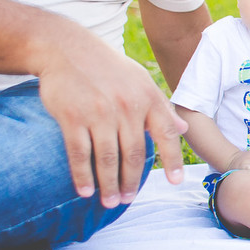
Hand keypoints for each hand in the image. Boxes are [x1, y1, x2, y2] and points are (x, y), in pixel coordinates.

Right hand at [37, 38, 186, 207]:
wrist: (67, 48)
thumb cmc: (108, 67)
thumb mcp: (141, 79)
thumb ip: (161, 106)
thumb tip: (182, 128)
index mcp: (147, 97)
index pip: (166, 133)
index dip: (172, 160)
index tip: (176, 182)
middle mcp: (126, 106)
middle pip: (134, 154)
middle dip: (132, 181)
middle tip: (128, 200)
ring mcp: (99, 113)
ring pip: (107, 159)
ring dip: (109, 184)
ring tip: (110, 201)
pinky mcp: (72, 117)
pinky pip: (80, 153)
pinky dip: (83, 175)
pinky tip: (85, 190)